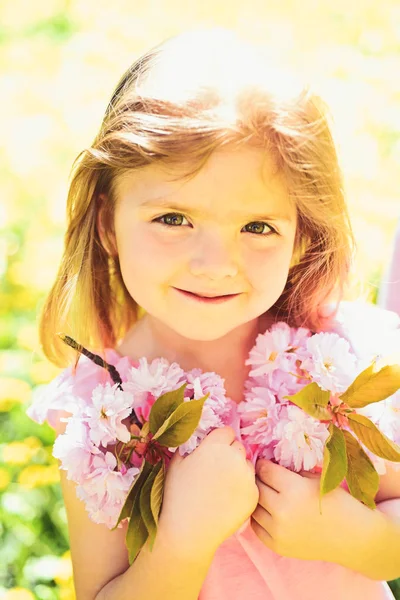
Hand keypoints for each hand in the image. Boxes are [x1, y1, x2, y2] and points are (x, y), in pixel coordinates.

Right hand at [159, 427, 258, 557]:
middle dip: (229, 453)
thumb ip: (192, 445)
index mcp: (215, 446)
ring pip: (247, 465)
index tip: (212, 452)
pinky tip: (227, 499)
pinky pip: (251, 485)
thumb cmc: (177, 494)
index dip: (219, 441)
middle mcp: (235, 457)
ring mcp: (247, 477)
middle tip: (216, 470)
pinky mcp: (253, 495)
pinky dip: (243, 489)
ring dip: (238, 470)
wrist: (187, 531)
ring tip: (221, 486)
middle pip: (238, 447)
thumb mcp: (177, 462)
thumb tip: (200, 438)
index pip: (227, 432)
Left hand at [251, 458, 362, 562]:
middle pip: (257, 488)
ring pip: (254, 508)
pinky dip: (260, 517)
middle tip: (264, 477)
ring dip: (258, 499)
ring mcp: (278, 531)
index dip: (264, 464)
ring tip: (266, 493)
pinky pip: (257, 527)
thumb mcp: (315, 478)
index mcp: (293, 489)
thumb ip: (291, 471)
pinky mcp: (278, 546)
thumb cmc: (337, 502)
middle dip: (259, 480)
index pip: (264, 470)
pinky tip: (268, 511)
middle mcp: (282, 510)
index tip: (265, 463)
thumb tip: (269, 462)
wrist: (353, 537)